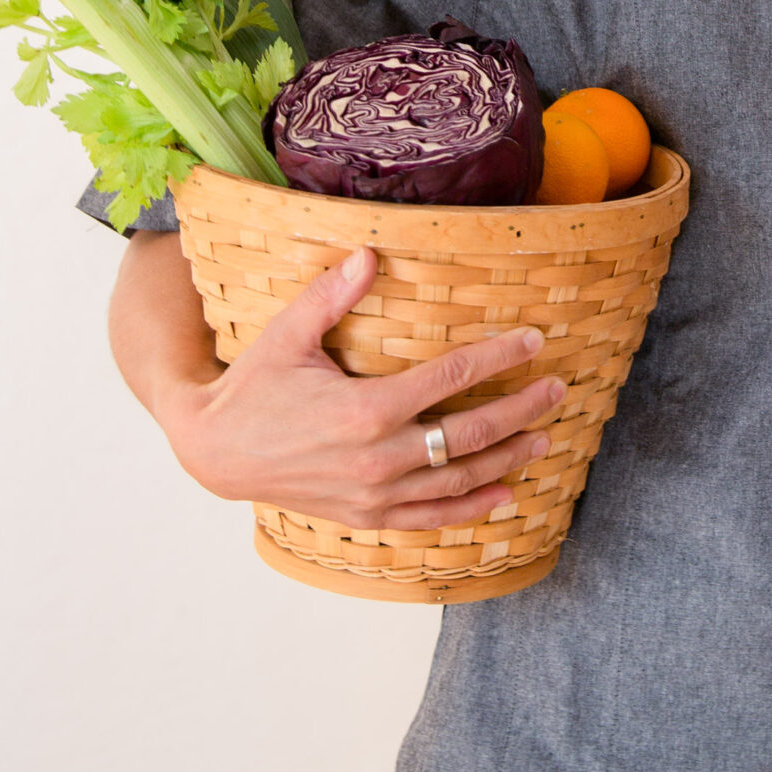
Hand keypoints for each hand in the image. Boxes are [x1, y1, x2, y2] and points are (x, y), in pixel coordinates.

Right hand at [156, 248, 565, 530]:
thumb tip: (369, 253)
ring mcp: (374, 493)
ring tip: (544, 437)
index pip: (451, 378)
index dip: (498, 357)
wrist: (215, 452)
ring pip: (458, 480)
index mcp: (365, 408)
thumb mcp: (286, 336)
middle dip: (520, 410)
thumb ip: (330, 296)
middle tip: (557, 390)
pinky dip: (472, 509)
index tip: (533, 341)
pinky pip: (430, 517)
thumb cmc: (254, 387)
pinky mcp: (366, 515)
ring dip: (507, 458)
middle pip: (468, 434)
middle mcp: (377, 457)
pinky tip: (506, 495)